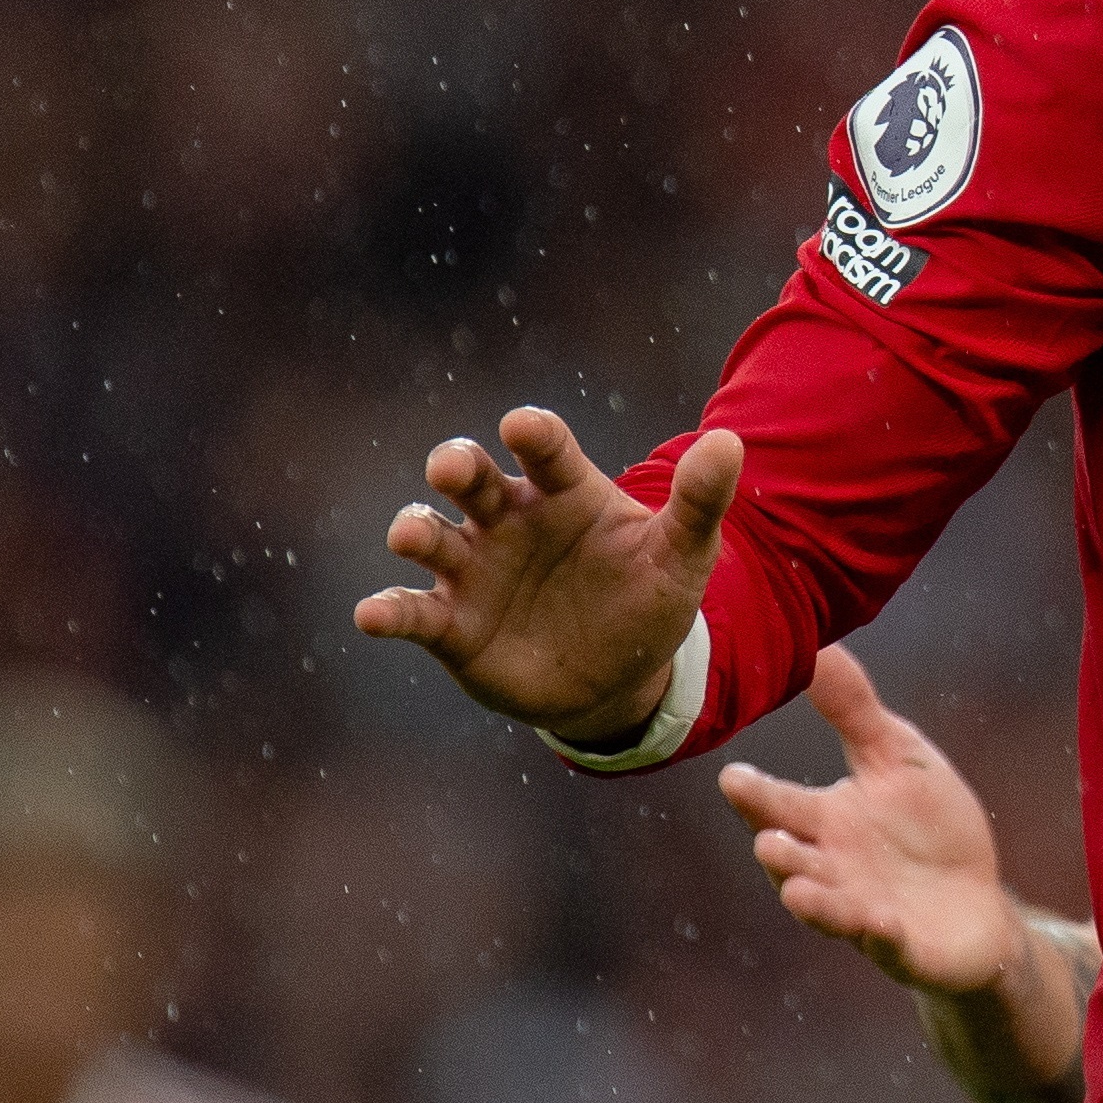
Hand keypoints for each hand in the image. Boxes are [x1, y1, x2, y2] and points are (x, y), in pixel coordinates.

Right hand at [357, 409, 736, 738]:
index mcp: (565, 491)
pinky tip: (373, 615)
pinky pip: (412, 611)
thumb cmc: (647, 597)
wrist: (620, 676)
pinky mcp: (450, 624)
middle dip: (457, 465)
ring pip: (431, 536)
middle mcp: (509, 519)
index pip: (547, 450)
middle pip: (472, 479)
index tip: (521, 426)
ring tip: (411, 535)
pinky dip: (388, 611)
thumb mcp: (683, 553)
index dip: (533, 434)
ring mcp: (474, 569)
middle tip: (453, 467)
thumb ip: (701, 500)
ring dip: (415, 530)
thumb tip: (730, 441)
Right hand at [718, 648, 1023, 995]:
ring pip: (827, 907)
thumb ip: (856, 712)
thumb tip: (820, 647)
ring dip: (811, 898)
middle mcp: (832, 868)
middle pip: (793, 858)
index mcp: (827, 821)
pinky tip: (878, 919)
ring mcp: (862, 910)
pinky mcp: (900, 944)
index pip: (780, 804)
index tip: (732, 776)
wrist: (977, 905)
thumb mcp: (899, 758)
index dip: (756, 794)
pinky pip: (885, 941)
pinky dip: (878, 932)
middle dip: (778, 848)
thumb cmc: (929, 828)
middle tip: (765, 835)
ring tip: (794, 886)